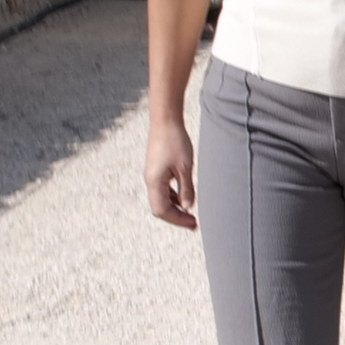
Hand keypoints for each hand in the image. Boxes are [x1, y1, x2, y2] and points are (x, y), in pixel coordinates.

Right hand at [144, 109, 197, 229]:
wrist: (165, 120)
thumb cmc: (175, 141)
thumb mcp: (185, 167)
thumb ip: (186, 189)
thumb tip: (188, 207)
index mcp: (155, 182)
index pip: (162, 211)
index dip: (177, 219)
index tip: (193, 223)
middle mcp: (150, 180)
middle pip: (159, 208)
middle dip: (176, 216)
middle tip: (193, 222)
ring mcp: (152, 175)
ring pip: (161, 199)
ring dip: (175, 207)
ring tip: (190, 211)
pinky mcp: (156, 170)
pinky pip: (162, 190)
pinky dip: (173, 197)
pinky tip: (184, 196)